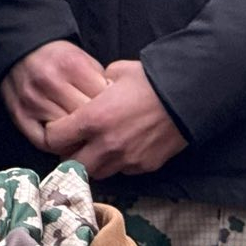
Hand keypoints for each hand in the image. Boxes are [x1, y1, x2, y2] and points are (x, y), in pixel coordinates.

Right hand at [0, 40, 107, 148]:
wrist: (20, 52)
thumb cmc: (56, 58)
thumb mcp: (82, 58)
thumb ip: (98, 80)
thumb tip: (113, 105)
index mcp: (71, 65)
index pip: (99, 99)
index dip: (109, 110)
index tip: (112, 114)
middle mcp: (51, 83)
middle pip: (83, 118)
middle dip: (95, 125)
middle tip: (101, 131)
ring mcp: (34, 101)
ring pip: (65, 133)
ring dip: (77, 137)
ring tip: (85, 137)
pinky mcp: (20, 116)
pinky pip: (43, 141)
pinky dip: (57, 145)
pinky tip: (65, 142)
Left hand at [42, 61, 186, 179]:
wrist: (192, 93)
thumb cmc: (153, 79)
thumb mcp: (118, 72)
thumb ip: (96, 85)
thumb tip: (92, 90)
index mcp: (93, 119)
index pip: (54, 140)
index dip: (53, 135)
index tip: (58, 130)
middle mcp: (106, 145)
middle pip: (71, 165)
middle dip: (69, 156)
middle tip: (75, 144)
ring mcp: (125, 159)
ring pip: (96, 173)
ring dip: (93, 163)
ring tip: (100, 147)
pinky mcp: (144, 166)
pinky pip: (123, 171)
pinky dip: (119, 163)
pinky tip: (125, 147)